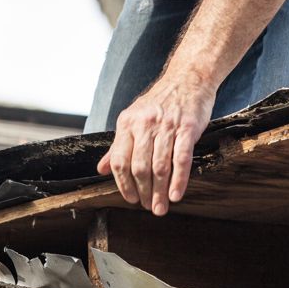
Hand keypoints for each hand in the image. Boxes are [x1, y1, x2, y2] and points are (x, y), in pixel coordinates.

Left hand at [97, 75, 214, 215]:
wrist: (187, 79)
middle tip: (148, 207)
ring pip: (159, 166)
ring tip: (161, 207)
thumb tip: (101, 169)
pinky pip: (181, 158)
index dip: (123, 184)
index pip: (119, 160)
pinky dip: (178, 180)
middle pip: (139, 167)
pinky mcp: (187, 127)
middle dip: (143, 192)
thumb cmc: (159, 102)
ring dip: (160, 192)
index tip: (130, 199)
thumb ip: (117, 145)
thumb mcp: (133, 118)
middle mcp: (144, 124)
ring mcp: (166, 126)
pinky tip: (176, 194)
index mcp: (127, 123)